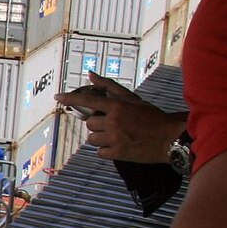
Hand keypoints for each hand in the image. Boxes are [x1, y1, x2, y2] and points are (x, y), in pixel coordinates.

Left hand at [56, 76, 186, 163]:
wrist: (169, 138)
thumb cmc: (151, 117)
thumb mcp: (132, 99)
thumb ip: (109, 87)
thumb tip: (90, 74)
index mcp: (117, 106)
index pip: (88, 100)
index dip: (71, 98)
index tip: (57, 97)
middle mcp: (113, 121)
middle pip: (90, 123)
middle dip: (98, 124)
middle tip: (114, 124)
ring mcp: (115, 138)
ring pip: (92, 138)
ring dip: (101, 137)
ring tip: (118, 135)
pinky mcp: (118, 153)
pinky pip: (100, 152)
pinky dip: (106, 150)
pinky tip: (119, 145)